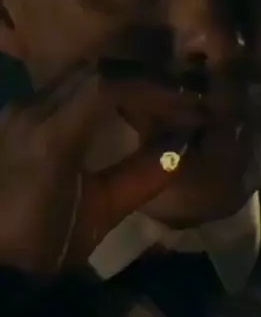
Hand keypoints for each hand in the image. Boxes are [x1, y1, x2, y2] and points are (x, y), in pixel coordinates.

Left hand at [0, 61, 186, 274]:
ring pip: (77, 76)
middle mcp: (29, 111)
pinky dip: (98, 92)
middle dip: (141, 78)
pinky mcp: (15, 120)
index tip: (187, 98)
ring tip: (155, 98)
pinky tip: (119, 108)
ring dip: (120, 81)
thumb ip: (145, 174)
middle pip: (93, 71)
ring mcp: (17, 112)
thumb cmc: (45, 245)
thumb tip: (185, 143)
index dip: (153, 86)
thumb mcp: (101, 214)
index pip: (107, 85)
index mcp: (51, 136)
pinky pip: (63, 90)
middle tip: (177, 95)